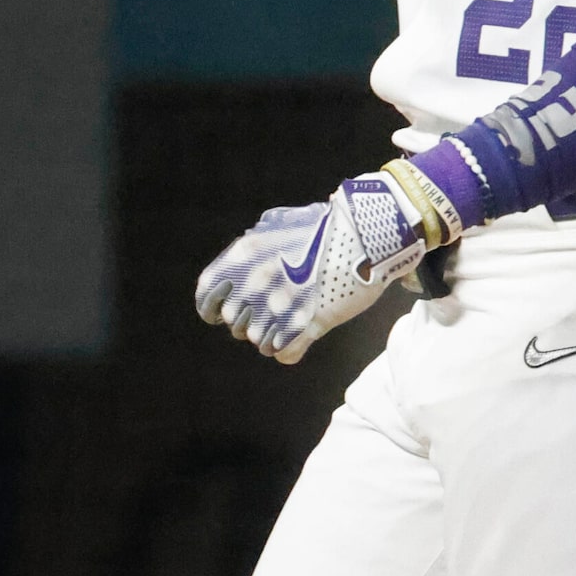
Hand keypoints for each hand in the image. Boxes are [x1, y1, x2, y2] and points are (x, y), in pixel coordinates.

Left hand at [193, 168, 434, 363]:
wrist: (367, 232)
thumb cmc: (325, 225)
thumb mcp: (279, 223)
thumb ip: (256, 240)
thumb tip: (244, 253)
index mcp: (244, 256)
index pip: (208, 294)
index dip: (210, 309)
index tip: (216, 316)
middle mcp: (257, 283)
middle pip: (235, 323)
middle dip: (247, 324)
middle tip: (265, 317)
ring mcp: (283, 305)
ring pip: (259, 341)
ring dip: (269, 338)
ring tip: (284, 328)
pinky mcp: (312, 324)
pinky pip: (284, 352)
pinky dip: (287, 350)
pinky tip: (294, 342)